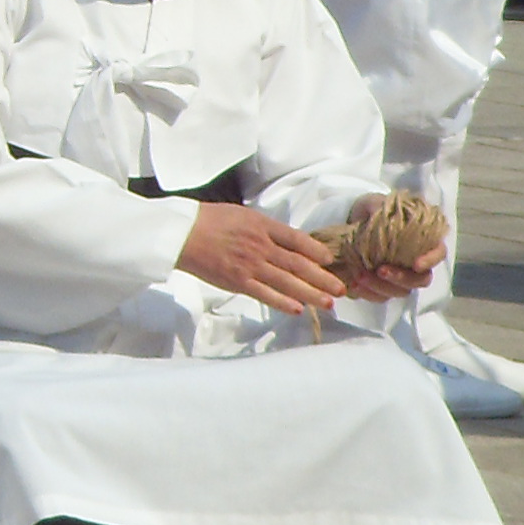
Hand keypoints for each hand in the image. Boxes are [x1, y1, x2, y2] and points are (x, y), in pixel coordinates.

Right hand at [175, 201, 348, 314]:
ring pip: (288, 282)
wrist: (181, 233)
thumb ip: (265, 228)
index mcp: (262, 226)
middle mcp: (261, 246)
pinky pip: (266, 295)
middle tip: (342, 289)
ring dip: (311, 294)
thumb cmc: (209, 220)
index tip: (331, 261)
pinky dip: (283, 303)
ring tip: (328, 303)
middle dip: (323, 278)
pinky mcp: (238, 282)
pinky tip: (298, 310)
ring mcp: (250, 266)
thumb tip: (287, 241)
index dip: (318, 251)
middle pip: (299, 264)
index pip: (298, 240)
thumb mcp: (242, 214)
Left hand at [333, 192, 444, 301]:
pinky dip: (368, 294)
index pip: (438, 253)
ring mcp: (400, 275)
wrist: (349, 221)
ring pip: (401, 291)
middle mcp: (415, 261)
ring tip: (360, 276)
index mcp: (422, 239)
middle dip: (401, 278)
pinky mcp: (383, 285)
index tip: (416, 264)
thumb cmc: (370, 209)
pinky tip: (354, 285)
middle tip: (380, 270)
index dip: (431, 260)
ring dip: (382, 287)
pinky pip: (381, 296)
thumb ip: (379, 207)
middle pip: (421, 279)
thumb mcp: (373, 202)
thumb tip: (379, 213)